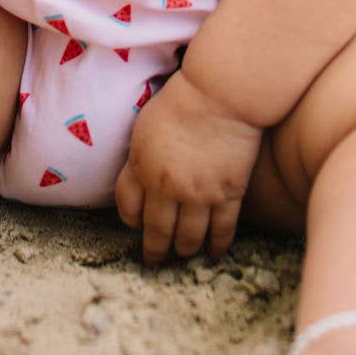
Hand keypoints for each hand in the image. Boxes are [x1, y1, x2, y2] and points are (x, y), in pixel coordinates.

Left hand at [114, 68, 262, 265]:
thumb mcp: (146, 125)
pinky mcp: (228, 194)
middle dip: (154, 250)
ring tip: (183, 255)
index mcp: (142, 166)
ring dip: (184, 250)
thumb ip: (141, 155)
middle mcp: (166, 186)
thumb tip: (140, 175)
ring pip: (188, 238)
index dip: (131, 219)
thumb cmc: (182, 99)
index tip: (137, 224)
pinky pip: (221, 230)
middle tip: (155, 261)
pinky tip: (214, 252)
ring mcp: (199, 194)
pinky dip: (216, 246)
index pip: (128, 207)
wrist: (220, 93)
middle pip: (156, 230)